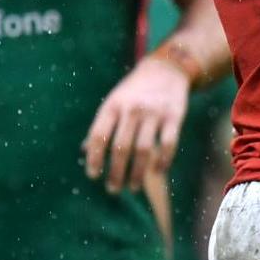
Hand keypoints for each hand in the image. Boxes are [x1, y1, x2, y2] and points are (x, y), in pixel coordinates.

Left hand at [83, 52, 188, 192]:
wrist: (165, 70)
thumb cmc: (133, 92)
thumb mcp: (113, 101)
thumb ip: (102, 126)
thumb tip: (85, 152)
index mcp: (112, 106)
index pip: (99, 136)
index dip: (95, 159)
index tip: (93, 176)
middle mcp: (131, 109)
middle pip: (121, 148)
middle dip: (115, 173)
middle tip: (113, 189)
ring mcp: (154, 113)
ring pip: (143, 150)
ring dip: (137, 173)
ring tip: (132, 187)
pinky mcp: (174, 116)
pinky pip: (168, 144)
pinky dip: (163, 161)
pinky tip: (157, 172)